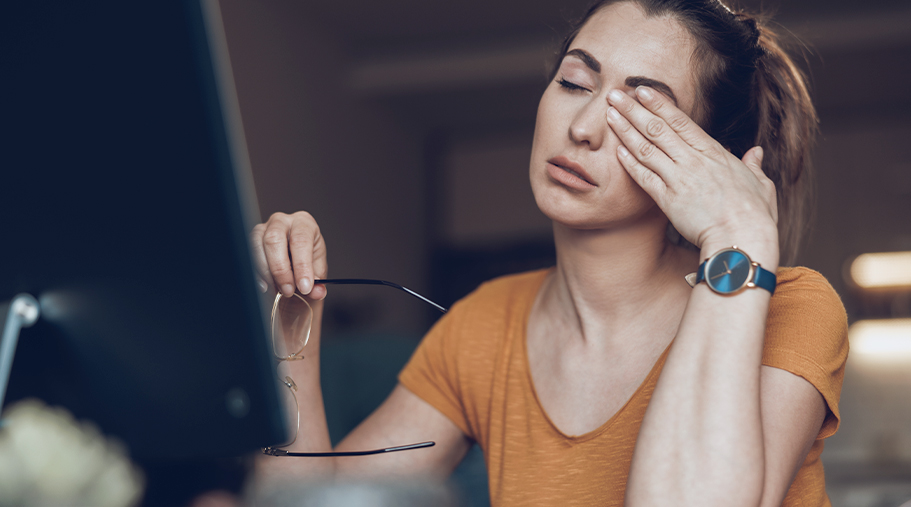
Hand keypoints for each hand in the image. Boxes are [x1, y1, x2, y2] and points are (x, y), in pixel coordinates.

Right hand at [249, 211, 327, 299]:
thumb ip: (318, 282)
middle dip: (281, 269)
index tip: (305, 286)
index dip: (302, 265)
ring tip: (278, 289)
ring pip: (257, 245)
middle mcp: (282, 221)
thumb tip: (317, 291)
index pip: (301, 240)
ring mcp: (263, 229)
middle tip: (288, 290)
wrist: (293, 264)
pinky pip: (247, 254)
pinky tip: (265, 286)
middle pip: (274, 239)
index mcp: (304, 223)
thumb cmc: (306, 261)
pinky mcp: (250, 240)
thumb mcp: (317, 272)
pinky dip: (256, 273)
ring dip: (267, 272)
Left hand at [605, 86, 778, 263]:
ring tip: (609, 114)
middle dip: (634, 109)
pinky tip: (616, 150)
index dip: (659, 104)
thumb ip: (754, 166)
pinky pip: (644, 177)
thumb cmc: (755, 216)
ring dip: (626, 130)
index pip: (681, 122)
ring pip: (647, 148)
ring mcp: (680, 179)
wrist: (742, 240)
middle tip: (615, 94)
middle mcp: (694, 161)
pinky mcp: (668, 200)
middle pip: (658, 129)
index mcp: (715, 153)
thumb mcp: (761, 184)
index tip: (643, 89)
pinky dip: (629, 163)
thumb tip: (756, 153)